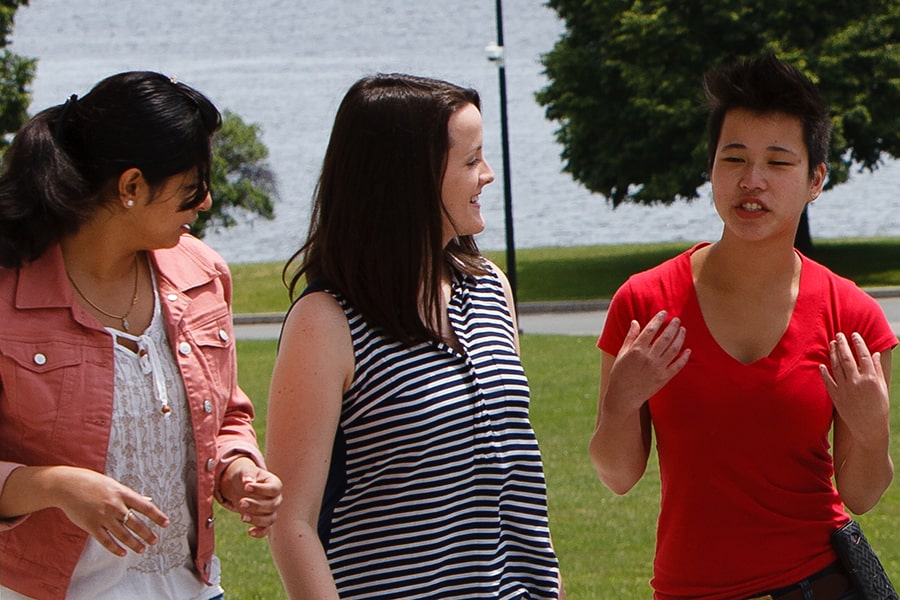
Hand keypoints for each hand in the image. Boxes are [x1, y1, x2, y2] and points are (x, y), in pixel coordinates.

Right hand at [53, 466, 168, 556]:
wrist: (68, 485)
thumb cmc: (92, 483)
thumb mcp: (114, 485)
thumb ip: (128, 495)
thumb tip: (146, 502)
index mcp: (123, 493)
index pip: (146, 507)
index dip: (158, 516)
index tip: (166, 524)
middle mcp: (115, 506)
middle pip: (136, 523)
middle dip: (147, 534)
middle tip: (154, 541)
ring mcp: (103, 516)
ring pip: (123, 534)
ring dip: (135, 543)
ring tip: (142, 549)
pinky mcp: (91, 525)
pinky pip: (106, 540)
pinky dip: (115, 548)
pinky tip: (123, 553)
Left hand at [220, 457, 282, 536]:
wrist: (240, 484)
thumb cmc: (245, 475)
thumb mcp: (245, 470)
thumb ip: (247, 474)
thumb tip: (247, 482)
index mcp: (274, 483)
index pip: (274, 489)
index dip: (262, 489)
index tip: (246, 487)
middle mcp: (276, 498)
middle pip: (272, 505)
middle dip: (256, 505)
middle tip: (241, 502)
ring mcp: (270, 511)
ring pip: (270, 519)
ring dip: (257, 520)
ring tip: (242, 517)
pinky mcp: (263, 520)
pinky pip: (265, 530)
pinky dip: (259, 533)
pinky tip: (249, 531)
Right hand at [604, 310, 689, 414]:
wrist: (623, 397)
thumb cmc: (619, 374)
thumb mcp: (621, 353)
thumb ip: (630, 337)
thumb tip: (635, 322)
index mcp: (636, 350)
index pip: (650, 330)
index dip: (658, 319)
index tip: (664, 312)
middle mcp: (648, 358)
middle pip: (665, 338)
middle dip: (672, 326)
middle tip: (677, 319)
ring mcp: (657, 368)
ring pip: (673, 349)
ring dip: (680, 338)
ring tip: (683, 330)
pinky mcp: (664, 378)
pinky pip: (677, 366)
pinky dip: (684, 357)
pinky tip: (688, 350)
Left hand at [819, 332, 889, 445]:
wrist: (869, 428)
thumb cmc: (879, 408)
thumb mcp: (882, 388)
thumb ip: (877, 370)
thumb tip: (874, 354)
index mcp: (871, 379)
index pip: (863, 356)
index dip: (858, 343)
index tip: (854, 334)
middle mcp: (856, 382)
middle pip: (847, 358)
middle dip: (842, 344)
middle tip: (838, 334)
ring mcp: (845, 389)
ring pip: (836, 367)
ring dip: (833, 353)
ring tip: (832, 344)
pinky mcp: (836, 397)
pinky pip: (828, 381)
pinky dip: (824, 372)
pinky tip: (822, 364)